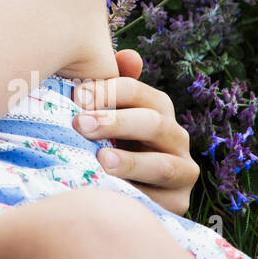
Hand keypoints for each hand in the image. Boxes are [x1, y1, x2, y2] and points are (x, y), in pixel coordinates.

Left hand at [71, 49, 200, 216]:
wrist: (118, 188)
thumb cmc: (105, 140)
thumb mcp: (103, 112)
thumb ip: (110, 84)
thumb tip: (130, 55)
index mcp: (157, 108)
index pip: (139, 92)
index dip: (108, 90)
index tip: (76, 96)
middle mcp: (175, 137)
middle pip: (153, 123)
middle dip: (116, 122)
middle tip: (80, 124)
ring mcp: (182, 171)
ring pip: (163, 165)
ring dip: (131, 162)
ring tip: (101, 160)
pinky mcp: (178, 203)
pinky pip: (160, 200)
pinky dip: (136, 196)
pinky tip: (109, 191)